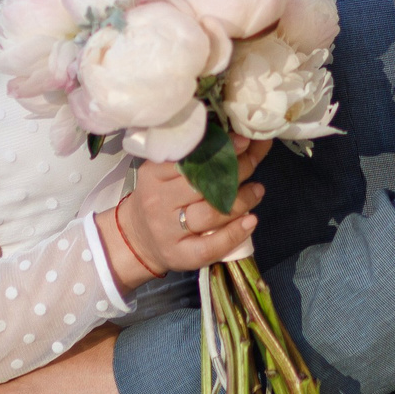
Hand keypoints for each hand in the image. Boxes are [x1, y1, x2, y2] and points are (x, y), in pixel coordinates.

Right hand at [99, 135, 269, 289]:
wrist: (137, 239)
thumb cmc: (159, 199)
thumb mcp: (164, 173)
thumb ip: (195, 157)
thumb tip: (242, 138)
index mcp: (154, 175)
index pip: (189, 159)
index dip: (218, 149)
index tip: (242, 140)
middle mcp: (159, 201)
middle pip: (203, 184)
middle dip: (235, 171)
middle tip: (253, 162)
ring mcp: (169, 231)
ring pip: (211, 213)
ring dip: (241, 200)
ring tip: (257, 190)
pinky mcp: (181, 255)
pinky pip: (211, 245)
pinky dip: (234, 233)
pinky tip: (251, 221)